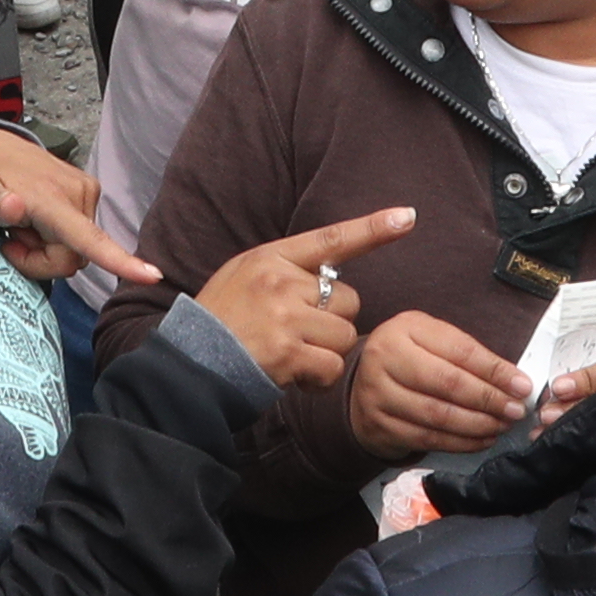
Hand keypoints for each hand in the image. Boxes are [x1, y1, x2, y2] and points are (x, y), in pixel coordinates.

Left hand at [0, 121, 155, 290]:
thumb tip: (15, 207)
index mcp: (51, 198)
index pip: (89, 239)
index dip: (119, 260)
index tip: (152, 276)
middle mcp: (78, 193)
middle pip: (75, 258)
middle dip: (41, 261)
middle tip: (11, 243)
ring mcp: (85, 191)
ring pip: (77, 249)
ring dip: (45, 249)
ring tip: (20, 226)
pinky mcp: (86, 192)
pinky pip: (78, 235)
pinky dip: (53, 236)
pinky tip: (32, 219)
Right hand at [185, 210, 391, 392]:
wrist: (189, 364)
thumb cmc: (220, 322)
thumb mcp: (243, 278)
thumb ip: (285, 273)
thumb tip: (330, 280)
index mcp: (271, 258)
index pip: (331, 239)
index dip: (373, 228)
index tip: (407, 216)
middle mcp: (280, 283)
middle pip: (347, 300)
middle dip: (332, 322)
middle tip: (296, 334)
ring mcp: (285, 318)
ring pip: (344, 335)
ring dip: (326, 352)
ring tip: (291, 355)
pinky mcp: (289, 353)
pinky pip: (332, 366)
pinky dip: (319, 379)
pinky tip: (294, 376)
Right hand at [341, 310, 531, 458]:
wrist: (364, 385)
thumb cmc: (409, 361)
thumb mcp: (433, 342)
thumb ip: (468, 356)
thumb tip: (513, 381)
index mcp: (405, 328)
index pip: (459, 350)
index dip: (495, 370)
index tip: (521, 385)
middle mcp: (385, 357)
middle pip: (448, 383)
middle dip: (489, 399)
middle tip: (515, 410)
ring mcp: (377, 393)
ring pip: (438, 415)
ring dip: (478, 424)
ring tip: (501, 425)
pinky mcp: (379, 424)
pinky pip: (427, 438)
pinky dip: (461, 442)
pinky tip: (481, 439)